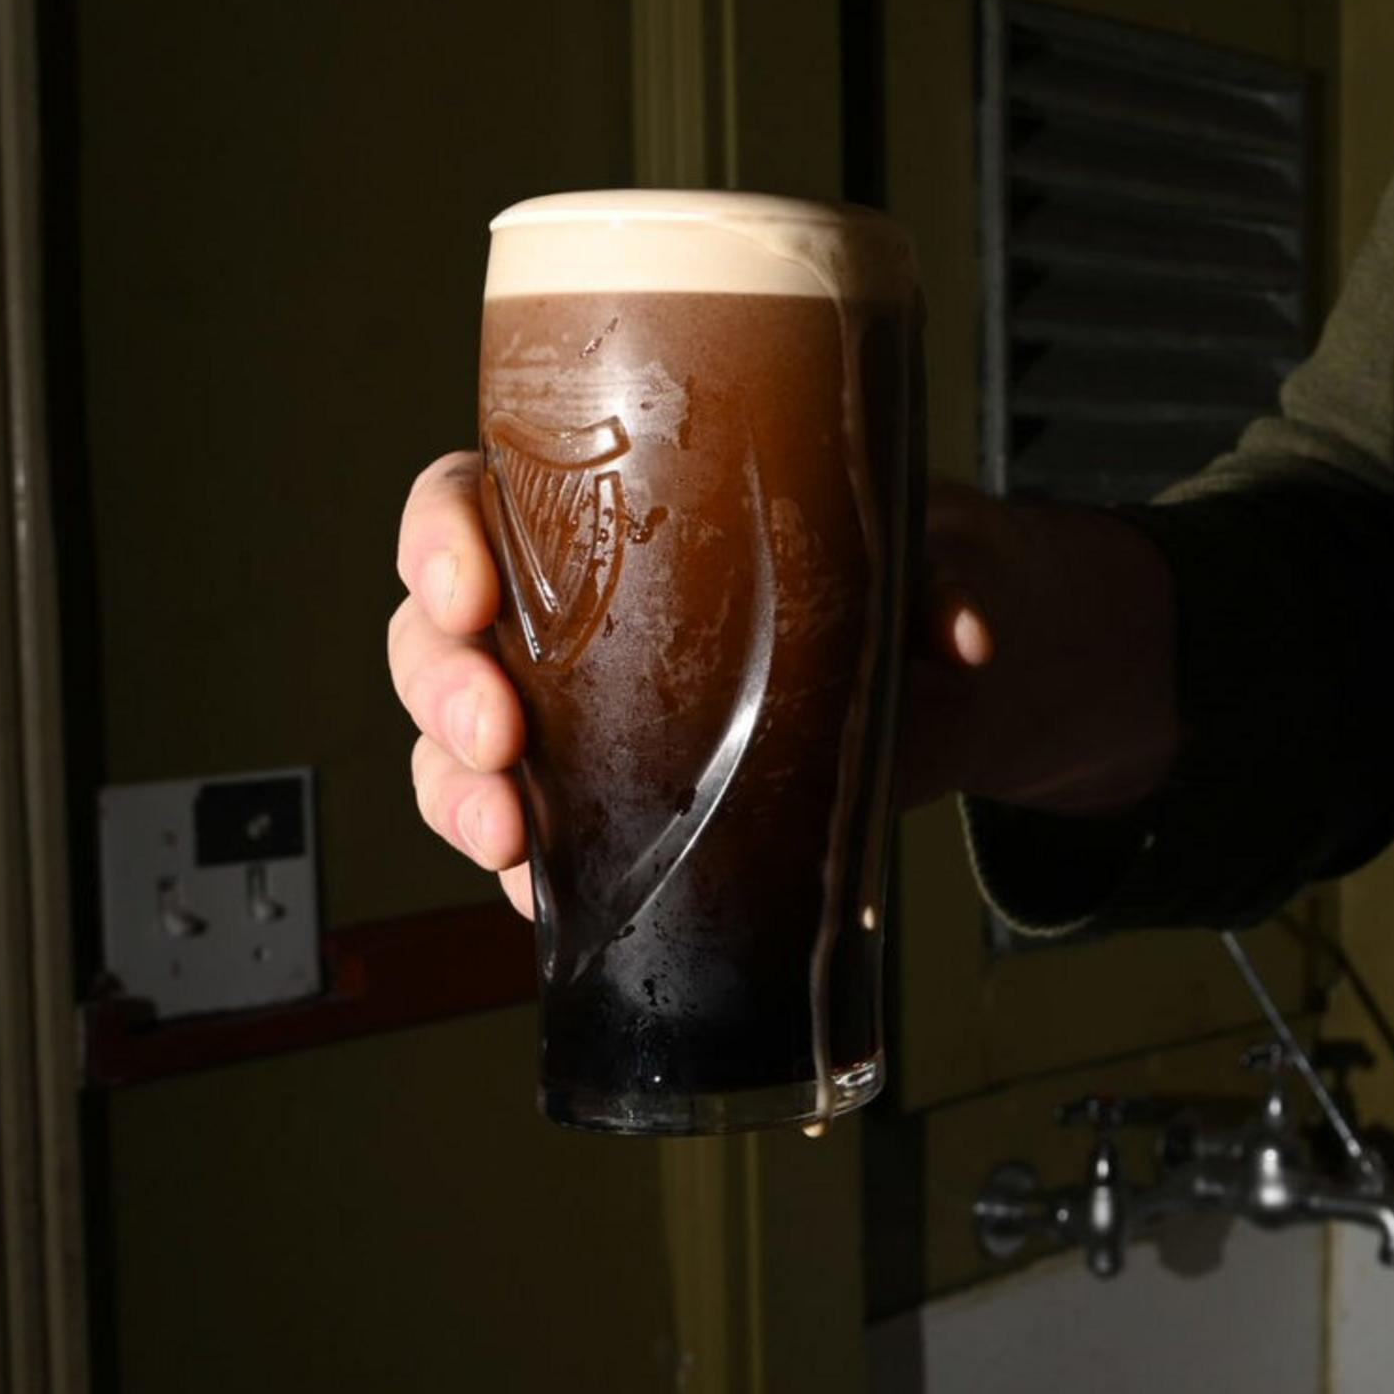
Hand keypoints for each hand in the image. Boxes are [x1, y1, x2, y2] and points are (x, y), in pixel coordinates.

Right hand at [386, 459, 1181, 909]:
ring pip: (448, 744)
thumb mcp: (908, 558)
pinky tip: (534, 890)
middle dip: (443, 688)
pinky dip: (516, 867)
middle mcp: (554, 614)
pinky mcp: (592, 805)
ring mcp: (560, 715)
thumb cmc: (880, 582)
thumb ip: (932, 582)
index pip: (466, 503)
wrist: (928, 683)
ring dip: (455, 791)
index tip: (471, 591)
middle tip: (498, 733)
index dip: (440, 542)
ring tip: (506, 832)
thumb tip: (961, 636)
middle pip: (432, 635)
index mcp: (597, 515)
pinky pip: (519, 834)